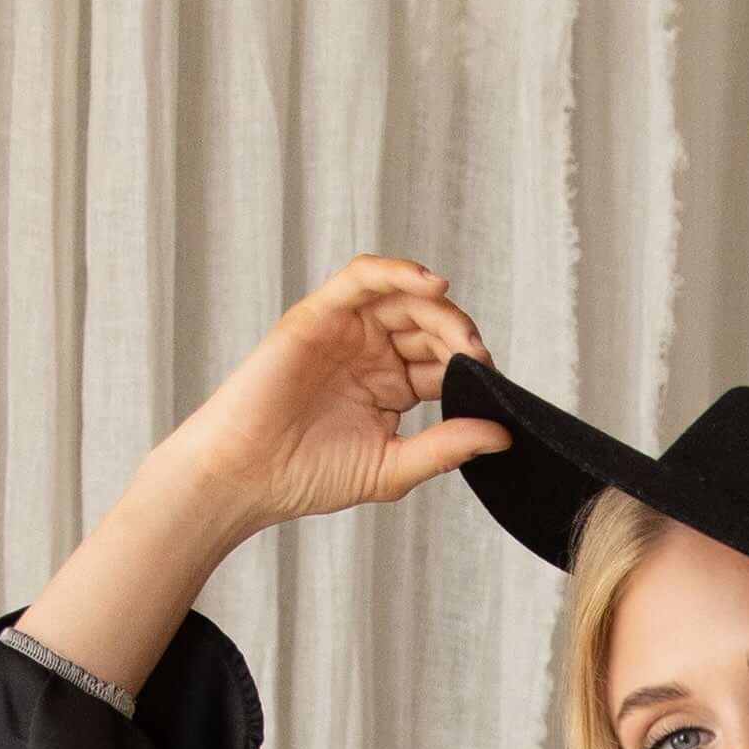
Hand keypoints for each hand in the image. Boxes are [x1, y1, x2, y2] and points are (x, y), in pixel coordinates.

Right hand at [177, 252, 506, 533]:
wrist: (245, 476)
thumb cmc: (305, 476)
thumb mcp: (392, 466)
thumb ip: (445, 447)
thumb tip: (503, 435)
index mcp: (391, 385)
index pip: (444, 361)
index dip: (472, 368)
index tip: (496, 388)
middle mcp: (371, 352)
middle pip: (429, 324)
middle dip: (462, 337)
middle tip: (480, 360)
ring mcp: (346, 330)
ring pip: (404, 297)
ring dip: (440, 309)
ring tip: (464, 338)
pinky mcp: (318, 314)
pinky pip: (363, 277)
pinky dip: (397, 271)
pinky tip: (432, 285)